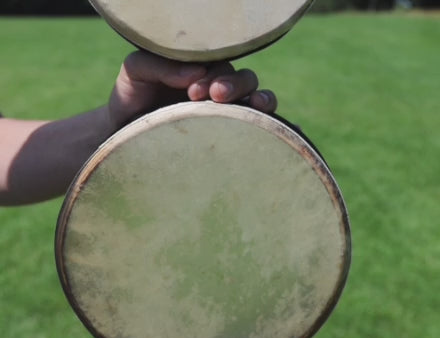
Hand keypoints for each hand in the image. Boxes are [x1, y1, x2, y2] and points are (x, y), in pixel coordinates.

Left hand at [108, 51, 277, 129]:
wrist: (128, 131)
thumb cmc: (133, 98)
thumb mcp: (136, 72)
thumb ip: (157, 64)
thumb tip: (194, 73)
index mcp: (199, 67)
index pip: (219, 62)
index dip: (213, 74)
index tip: (193, 92)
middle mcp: (217, 85)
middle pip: (242, 77)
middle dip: (233, 85)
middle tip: (214, 97)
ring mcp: (226, 109)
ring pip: (255, 94)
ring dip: (256, 97)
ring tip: (253, 105)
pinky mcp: (232, 131)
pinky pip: (259, 119)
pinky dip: (268, 117)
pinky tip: (267, 119)